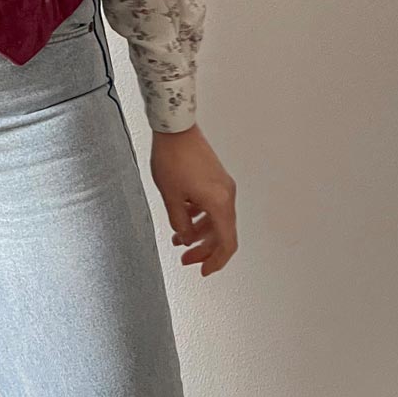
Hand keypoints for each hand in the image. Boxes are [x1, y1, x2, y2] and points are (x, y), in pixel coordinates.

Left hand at [149, 122, 236, 275]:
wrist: (175, 126)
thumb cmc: (173, 157)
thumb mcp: (171, 197)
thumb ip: (179, 222)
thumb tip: (185, 237)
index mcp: (219, 203)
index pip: (226, 242)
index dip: (216, 261)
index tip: (203, 271)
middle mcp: (226, 194)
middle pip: (221, 233)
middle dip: (203, 249)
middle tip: (186, 259)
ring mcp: (222, 184)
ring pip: (216, 219)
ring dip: (199, 232)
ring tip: (180, 240)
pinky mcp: (215, 177)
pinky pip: (213, 204)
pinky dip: (200, 216)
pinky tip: (183, 218)